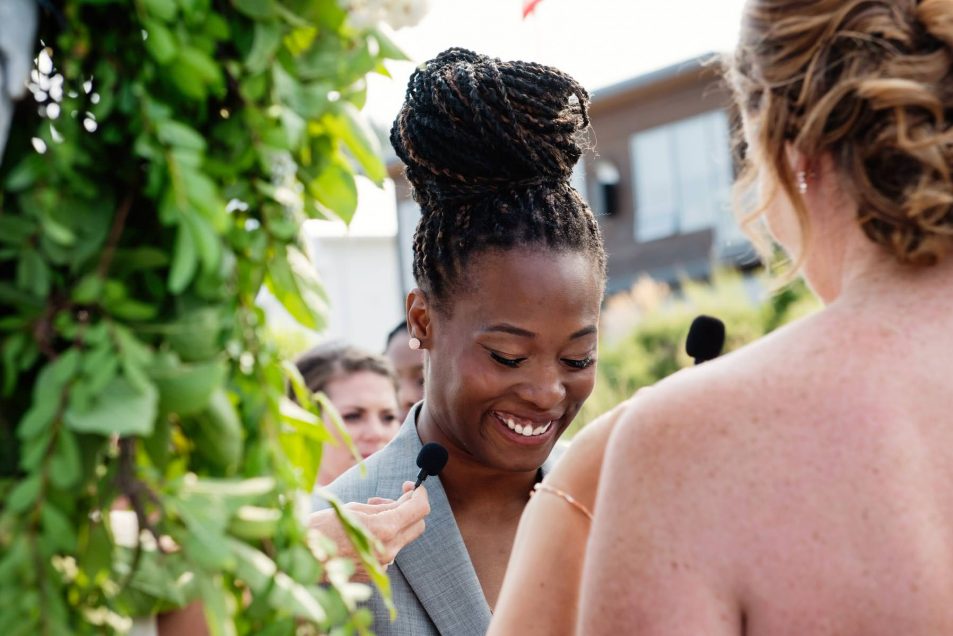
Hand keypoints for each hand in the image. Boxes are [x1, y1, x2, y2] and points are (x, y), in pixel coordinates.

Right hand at [310, 481, 429, 581]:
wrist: (300, 558)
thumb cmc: (323, 527)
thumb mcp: (355, 508)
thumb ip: (385, 506)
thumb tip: (405, 501)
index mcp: (384, 529)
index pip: (420, 509)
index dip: (420, 494)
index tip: (413, 487)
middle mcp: (388, 550)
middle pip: (418, 526)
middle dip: (411, 509)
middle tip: (395, 497)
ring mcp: (383, 565)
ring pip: (402, 538)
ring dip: (394, 523)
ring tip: (369, 513)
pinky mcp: (375, 575)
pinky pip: (388, 551)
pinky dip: (383, 539)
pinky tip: (362, 533)